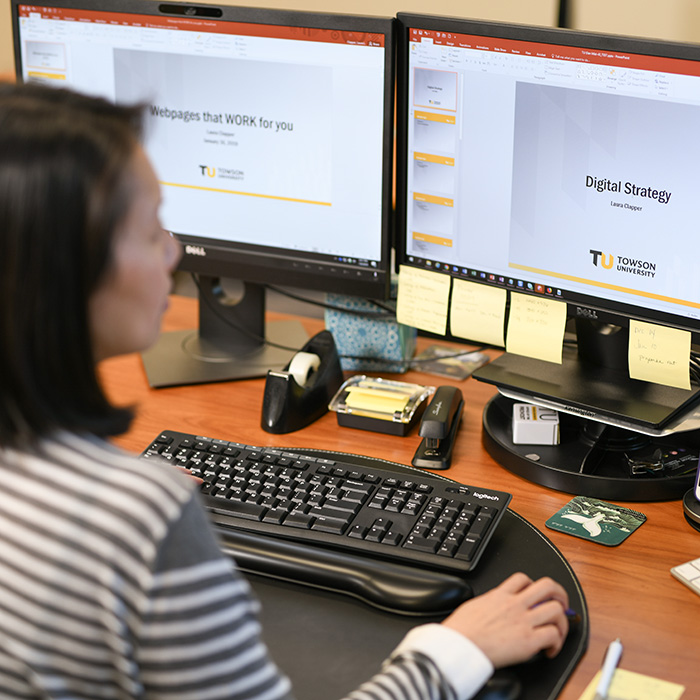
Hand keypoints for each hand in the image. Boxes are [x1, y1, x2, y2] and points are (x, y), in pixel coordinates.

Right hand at [442, 572, 569, 667]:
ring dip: (562, 622)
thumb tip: (492, 607)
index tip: (536, 596)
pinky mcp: (528, 641)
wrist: (459, 645)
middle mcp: (515, 605)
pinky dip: (557, 644)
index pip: (523, 578)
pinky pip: (553, 635)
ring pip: (556, 610)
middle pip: (548, 586)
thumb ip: (489, 603)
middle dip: (560, 595)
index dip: (534, 585)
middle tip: (561, 605)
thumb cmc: (461, 630)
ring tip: (558, 631)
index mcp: (500, 595)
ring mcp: (523, 621)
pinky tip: (550, 650)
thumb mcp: (474, 605)